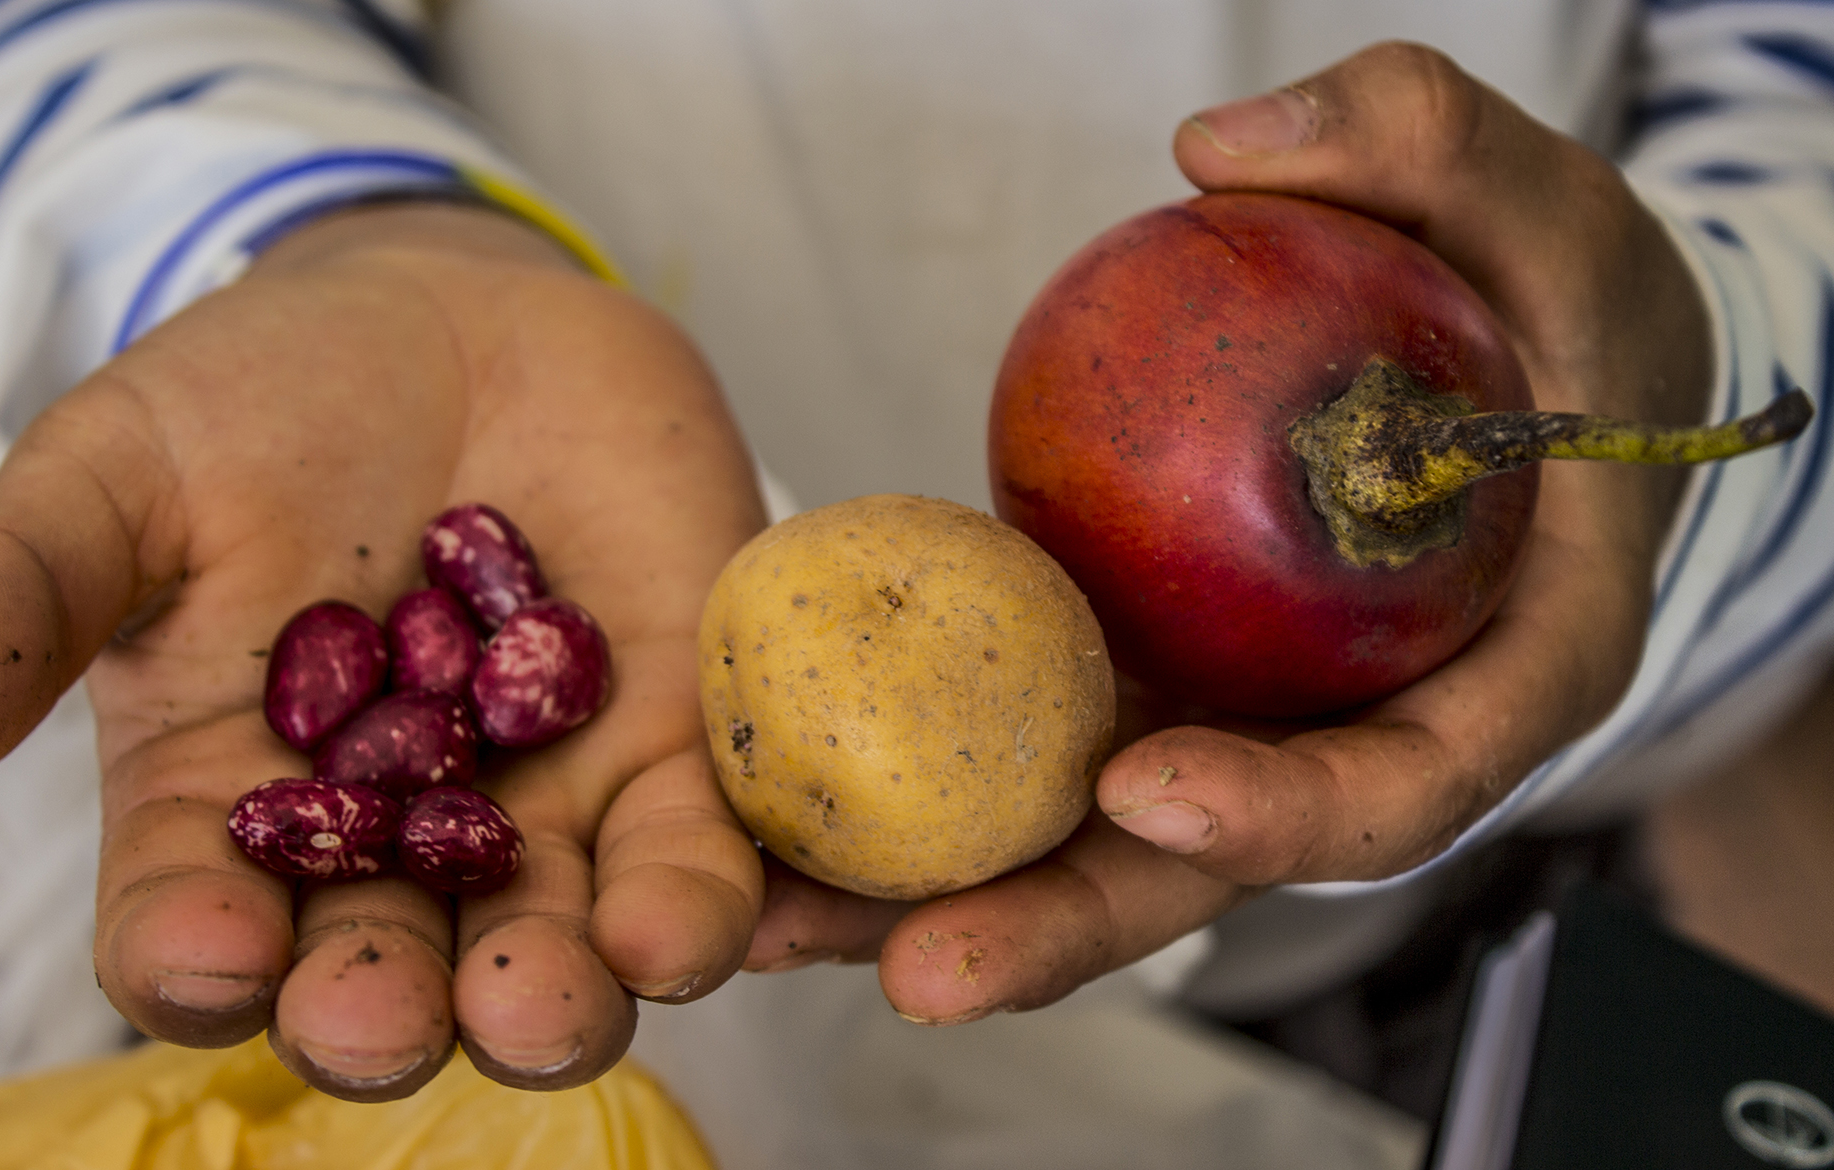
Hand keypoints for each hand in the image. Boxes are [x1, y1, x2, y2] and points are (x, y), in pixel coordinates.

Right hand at [0, 203, 767, 1097]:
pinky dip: (710, 899)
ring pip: (558, 946)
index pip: (199, 934)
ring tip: (569, 990)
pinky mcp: (673, 753)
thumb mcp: (118, 475)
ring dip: (567, 992)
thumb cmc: (261, 407)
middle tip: (390, 1015)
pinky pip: (702, 852)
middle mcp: (392, 848)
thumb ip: (23, 592)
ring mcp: (544, 811)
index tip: (207, 956)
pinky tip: (704, 919)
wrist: (459, 321)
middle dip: (390, 1010)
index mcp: (232, 812)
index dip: (196, 961)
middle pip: (388, 977)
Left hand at [742, 41, 1711, 1023]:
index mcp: (1507, 678)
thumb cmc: (1564, 309)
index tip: (1147, 793)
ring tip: (785, 918)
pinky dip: (921, 771)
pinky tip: (786, 776)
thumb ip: (1421, 142)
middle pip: (1212, 867)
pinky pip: (1038, 738)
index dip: (1284, 817)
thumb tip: (1222, 150)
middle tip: (920, 968)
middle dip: (1064, 927)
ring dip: (946, 890)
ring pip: (1099, 840)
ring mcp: (1249, 722)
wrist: (1543, 376)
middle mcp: (1361, 737)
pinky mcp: (1158, 679)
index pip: (1401, 785)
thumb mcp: (1544, 204)